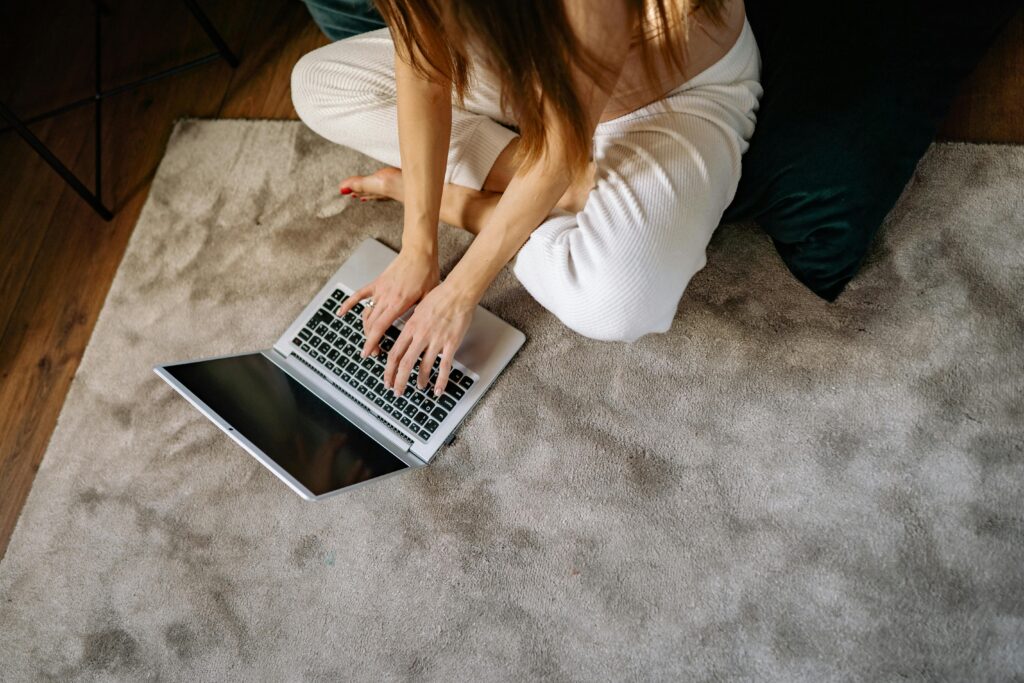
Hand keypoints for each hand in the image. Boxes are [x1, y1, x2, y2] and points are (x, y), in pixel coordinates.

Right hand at [336, 247, 439, 357]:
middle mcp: (386, 297)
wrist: (419, 253)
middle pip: (371, 324)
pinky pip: (359, 294)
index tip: (368, 353)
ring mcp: (379, 290)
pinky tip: (340, 313)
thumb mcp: (428, 298)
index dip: (372, 342)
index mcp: (398, 303)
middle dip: (371, 341)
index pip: (380, 327)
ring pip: (366, 314)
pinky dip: (348, 304)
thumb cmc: (427, 273)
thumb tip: (418, 331)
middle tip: (374, 352)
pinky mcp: (377, 283)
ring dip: (366, 329)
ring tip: (369, 340)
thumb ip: (419, 314)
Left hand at [383, 281, 474, 397]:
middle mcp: (421, 335)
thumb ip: (412, 326)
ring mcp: (436, 340)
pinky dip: (441, 381)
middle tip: (397, 391)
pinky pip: (444, 366)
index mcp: (410, 327)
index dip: (389, 370)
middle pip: (405, 363)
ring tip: (419, 387)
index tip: (387, 379)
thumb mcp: (418, 310)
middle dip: (399, 380)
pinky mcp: (450, 343)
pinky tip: (438, 390)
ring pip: (423, 367)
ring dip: (420, 380)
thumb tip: (406, 339)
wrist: (458, 292)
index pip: (395, 353)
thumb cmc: (439, 297)